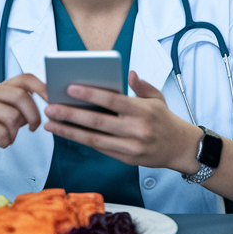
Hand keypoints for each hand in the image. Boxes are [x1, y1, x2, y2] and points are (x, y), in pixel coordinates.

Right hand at [0, 74, 46, 161]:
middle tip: (34, 128)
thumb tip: (50, 106)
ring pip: (12, 116)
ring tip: (9, 137)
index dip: (42, 88)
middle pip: (21, 96)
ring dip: (15, 133)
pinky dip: (5, 140)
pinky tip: (1, 142)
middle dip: (33, 115)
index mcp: (1, 87)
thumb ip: (25, 108)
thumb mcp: (12, 115)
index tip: (52, 102)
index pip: (25, 78)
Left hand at [43, 71, 200, 173]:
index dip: (90, 95)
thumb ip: (141, 86)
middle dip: (71, 115)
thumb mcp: (157, 97)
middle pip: (98, 123)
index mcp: (142, 111)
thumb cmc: (165, 119)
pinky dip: (83, 141)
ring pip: (94, 140)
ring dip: (70, 132)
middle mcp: (136, 130)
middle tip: (51, 108)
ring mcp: (131, 147)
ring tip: (51, 125)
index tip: (70, 88)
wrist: (181, 148)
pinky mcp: (127, 159)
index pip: (112, 101)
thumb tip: (128, 74)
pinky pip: (101, 149)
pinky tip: (67, 134)